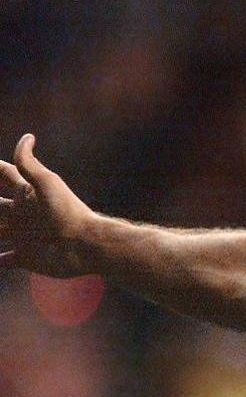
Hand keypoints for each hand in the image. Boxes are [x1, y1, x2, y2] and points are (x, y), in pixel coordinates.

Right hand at [0, 134, 96, 276]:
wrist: (86, 246)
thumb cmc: (68, 213)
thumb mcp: (47, 184)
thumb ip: (29, 163)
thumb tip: (27, 136)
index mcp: (26, 194)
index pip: (4, 175)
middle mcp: (22, 214)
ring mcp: (23, 236)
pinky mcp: (27, 257)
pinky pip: (7, 259)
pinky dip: (0, 259)